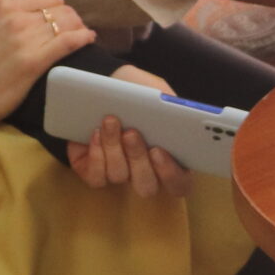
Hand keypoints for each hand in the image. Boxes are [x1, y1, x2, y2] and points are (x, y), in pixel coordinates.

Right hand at [0, 0, 96, 126]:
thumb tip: (14, 6)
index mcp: (2, 5)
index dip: (57, 8)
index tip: (59, 19)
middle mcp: (16, 18)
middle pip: (60, 9)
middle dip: (70, 18)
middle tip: (73, 30)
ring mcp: (26, 38)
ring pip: (68, 22)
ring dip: (78, 28)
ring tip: (81, 36)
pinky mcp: (35, 61)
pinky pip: (69, 41)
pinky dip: (83, 37)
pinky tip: (89, 39)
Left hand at [67, 68, 190, 196]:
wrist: (101, 89)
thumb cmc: (134, 90)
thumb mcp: (155, 88)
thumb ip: (169, 102)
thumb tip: (173, 110)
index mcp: (172, 156)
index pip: (180, 183)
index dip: (171, 174)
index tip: (159, 150)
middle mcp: (147, 171)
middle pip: (147, 186)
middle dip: (138, 159)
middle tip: (131, 133)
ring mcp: (120, 174)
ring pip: (119, 176)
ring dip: (114, 148)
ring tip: (111, 121)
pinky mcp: (94, 173)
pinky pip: (96, 177)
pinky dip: (96, 155)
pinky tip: (95, 133)